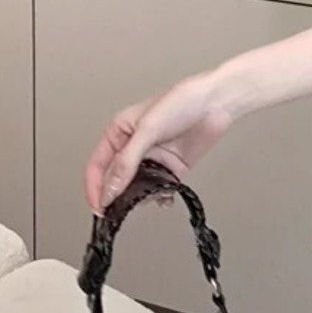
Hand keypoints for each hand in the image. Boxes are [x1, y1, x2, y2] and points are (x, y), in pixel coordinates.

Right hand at [84, 73, 232, 214]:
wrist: (217, 101)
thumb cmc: (183, 101)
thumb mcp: (147, 130)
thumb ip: (127, 162)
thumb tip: (110, 189)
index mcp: (120, 132)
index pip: (98, 165)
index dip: (94, 187)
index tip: (98, 206)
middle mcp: (134, 146)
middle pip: (116, 179)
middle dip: (116, 196)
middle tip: (118, 211)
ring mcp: (154, 158)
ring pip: (137, 186)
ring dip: (139, 196)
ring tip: (144, 200)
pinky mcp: (172, 166)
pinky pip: (160, 188)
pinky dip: (160, 196)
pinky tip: (163, 198)